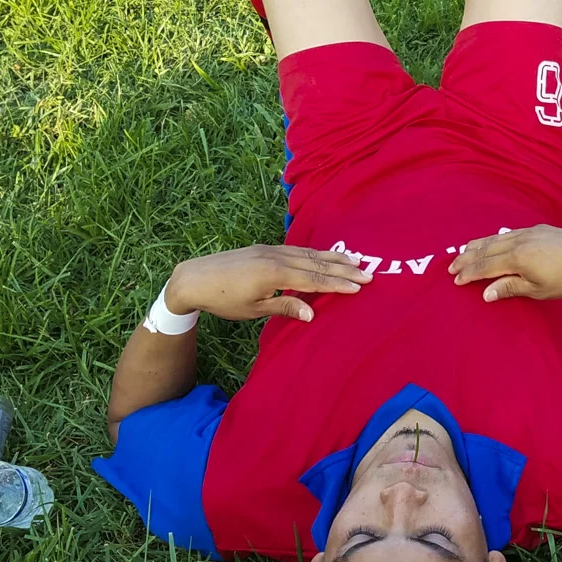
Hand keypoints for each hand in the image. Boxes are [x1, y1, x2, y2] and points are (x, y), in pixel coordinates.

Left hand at [164, 244, 366, 321]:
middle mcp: (276, 257)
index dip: (338, 283)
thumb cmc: (223, 299)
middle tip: (367, 272)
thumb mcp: (254, 309)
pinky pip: (296, 249)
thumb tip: (312, 313)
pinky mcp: (264, 248)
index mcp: (275, 274)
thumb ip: (285, 306)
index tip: (359, 286)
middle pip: (316, 263)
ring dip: (332, 257)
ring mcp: (270, 249)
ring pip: (308, 253)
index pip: (314, 279)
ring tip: (353, 259)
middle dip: (343, 269)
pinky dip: (314, 252)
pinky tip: (323, 255)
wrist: (194, 277)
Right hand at [449, 226, 561, 302]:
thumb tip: (485, 293)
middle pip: (485, 249)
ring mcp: (528, 232)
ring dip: (478, 245)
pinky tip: (492, 240)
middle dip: (467, 258)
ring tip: (464, 250)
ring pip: (496, 238)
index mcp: (516, 258)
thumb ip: (510, 288)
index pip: (485, 266)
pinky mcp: (539, 228)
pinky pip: (508, 233)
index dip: (469, 273)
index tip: (455, 280)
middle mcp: (518, 241)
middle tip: (451, 266)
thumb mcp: (538, 290)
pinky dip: (494, 238)